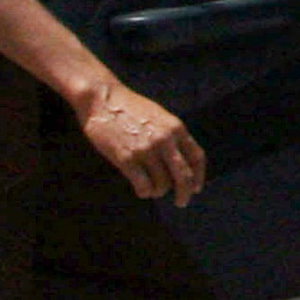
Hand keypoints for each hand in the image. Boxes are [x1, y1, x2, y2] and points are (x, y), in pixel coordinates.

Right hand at [74, 77, 206, 206]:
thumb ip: (172, 135)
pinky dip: (144, 192)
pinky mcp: (127, 159)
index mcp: (176, 128)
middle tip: (181, 202)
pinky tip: (141, 190)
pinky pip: (144, 186)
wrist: (101, 98)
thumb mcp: (159, 116)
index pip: (197, 158)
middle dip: (184, 194)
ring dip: (158, 191)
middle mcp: (165, 140)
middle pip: (184, 176)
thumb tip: (181, 161)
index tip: (196, 188)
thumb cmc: (128, 107)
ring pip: (162, 184)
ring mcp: (146, 150)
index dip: (199, 177)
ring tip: (151, 190)